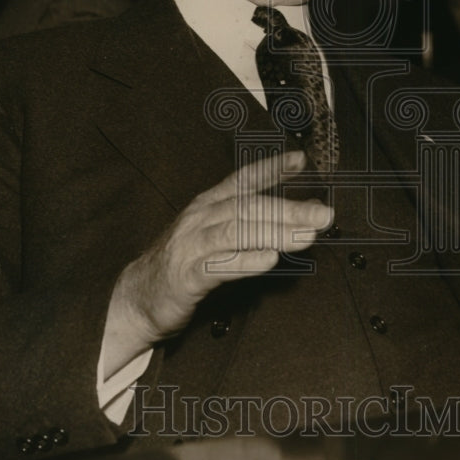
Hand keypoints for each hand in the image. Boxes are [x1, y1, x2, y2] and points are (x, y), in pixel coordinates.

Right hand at [103, 151, 331, 374]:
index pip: (244, 180)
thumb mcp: (217, 236)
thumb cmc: (184, 264)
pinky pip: (219, 266)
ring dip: (275, 232)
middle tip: (322, 214)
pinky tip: (269, 259)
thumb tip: (300, 213)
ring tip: (306, 235)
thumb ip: (253, 223)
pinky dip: (246, 261)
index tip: (302, 162)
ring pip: (237, 232)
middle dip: (288, 209)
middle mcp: (200, 219)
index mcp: (208, 205)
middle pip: (248, 207)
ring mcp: (191, 245)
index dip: (272, 169)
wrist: (138, 298)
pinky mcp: (186, 276)